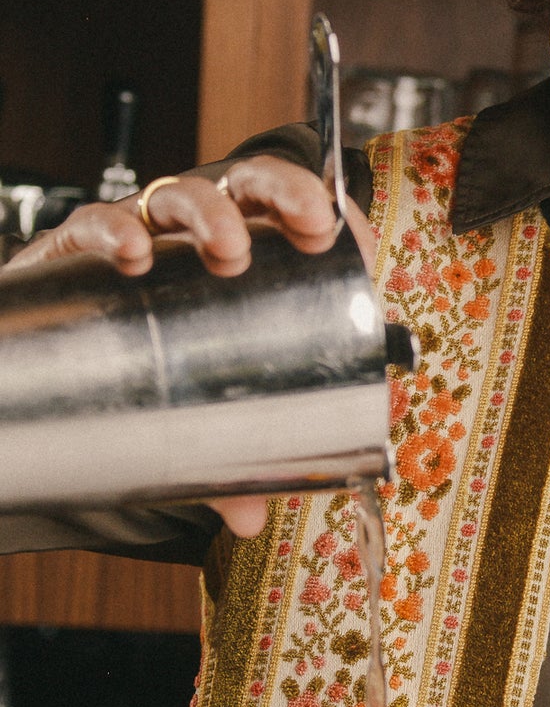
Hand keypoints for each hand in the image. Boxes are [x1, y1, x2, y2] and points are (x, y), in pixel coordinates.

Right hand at [5, 157, 378, 542]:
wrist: (47, 372)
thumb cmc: (143, 378)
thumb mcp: (195, 421)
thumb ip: (224, 465)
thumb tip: (249, 519)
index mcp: (237, 259)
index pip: (287, 213)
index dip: (321, 207)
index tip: (346, 232)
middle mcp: (190, 238)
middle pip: (245, 187)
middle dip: (284, 194)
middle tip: (309, 225)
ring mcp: (137, 236)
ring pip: (177, 195)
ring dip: (210, 211)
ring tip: (230, 246)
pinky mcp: (74, 250)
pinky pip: (93, 223)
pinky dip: (113, 230)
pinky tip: (132, 252)